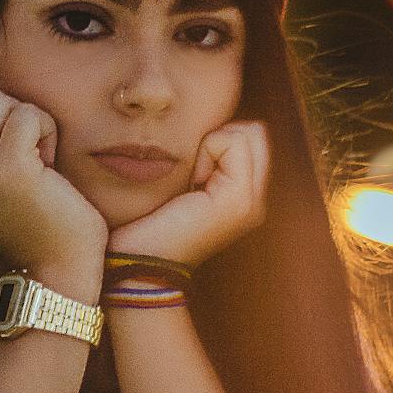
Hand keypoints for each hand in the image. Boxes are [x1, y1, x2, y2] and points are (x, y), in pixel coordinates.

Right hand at [0, 86, 109, 273]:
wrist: (53, 269)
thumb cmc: (27, 223)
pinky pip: (28, 114)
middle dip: (3, 113)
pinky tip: (49, 163)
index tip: (0, 152)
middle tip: (22, 151)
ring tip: (35, 155)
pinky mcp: (11, 167)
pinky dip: (46, 130)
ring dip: (25, 119)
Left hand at [108, 120, 268, 268]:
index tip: (189, 174)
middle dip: (217, 139)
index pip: (249, 134)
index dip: (215, 139)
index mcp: (241, 195)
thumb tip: (209, 127)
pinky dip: (207, 150)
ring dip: (210, 145)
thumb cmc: (144, 223)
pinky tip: (190, 183)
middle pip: (253, 132)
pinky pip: (233, 143)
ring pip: (246, 133)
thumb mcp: (177, 183)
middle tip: (190, 175)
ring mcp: (252, 202)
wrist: (138, 265)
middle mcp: (255, 200)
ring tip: (190, 181)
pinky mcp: (240, 200)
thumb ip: (201, 158)